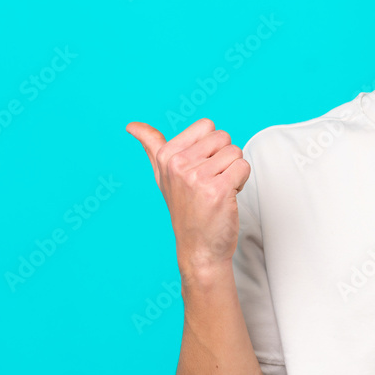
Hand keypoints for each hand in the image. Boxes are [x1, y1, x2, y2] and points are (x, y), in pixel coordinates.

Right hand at [126, 118, 250, 273]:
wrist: (198, 248)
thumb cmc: (186, 209)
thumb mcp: (162, 175)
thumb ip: (151, 146)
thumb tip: (131, 125)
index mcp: (166, 156)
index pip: (206, 125)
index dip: (211, 146)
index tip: (200, 167)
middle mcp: (178, 165)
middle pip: (224, 137)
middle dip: (224, 157)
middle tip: (211, 181)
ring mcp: (196, 178)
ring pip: (235, 152)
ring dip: (233, 171)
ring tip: (218, 189)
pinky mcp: (217, 190)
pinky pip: (243, 167)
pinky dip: (241, 182)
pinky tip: (227, 197)